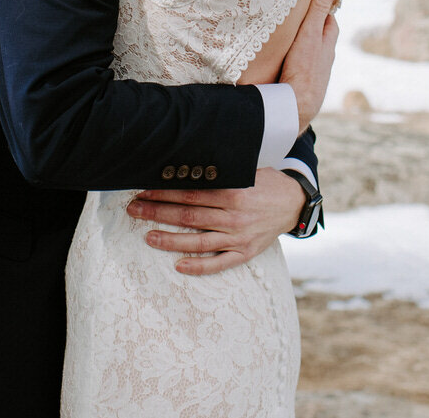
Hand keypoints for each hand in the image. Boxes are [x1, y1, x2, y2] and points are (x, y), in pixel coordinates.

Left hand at [127, 168, 307, 275]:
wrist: (294, 203)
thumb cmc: (265, 183)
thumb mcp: (246, 169)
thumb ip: (221, 169)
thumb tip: (187, 160)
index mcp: (232, 193)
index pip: (190, 193)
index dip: (164, 192)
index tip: (143, 190)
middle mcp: (233, 216)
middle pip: (188, 216)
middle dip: (158, 212)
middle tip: (134, 210)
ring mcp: (238, 237)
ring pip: (198, 241)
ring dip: (170, 240)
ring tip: (148, 237)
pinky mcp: (245, 252)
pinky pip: (219, 263)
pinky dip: (199, 266)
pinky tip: (179, 266)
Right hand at [281, 0, 338, 129]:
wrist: (297, 104)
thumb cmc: (304, 66)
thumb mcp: (310, 32)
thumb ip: (318, 9)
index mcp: (327, 42)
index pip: (328, 20)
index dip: (322, 8)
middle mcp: (324, 57)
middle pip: (321, 35)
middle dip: (313, 23)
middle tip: (300, 11)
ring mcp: (315, 71)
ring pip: (311, 51)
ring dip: (303, 41)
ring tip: (290, 32)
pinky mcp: (303, 81)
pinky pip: (301, 64)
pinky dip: (296, 56)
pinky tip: (285, 57)